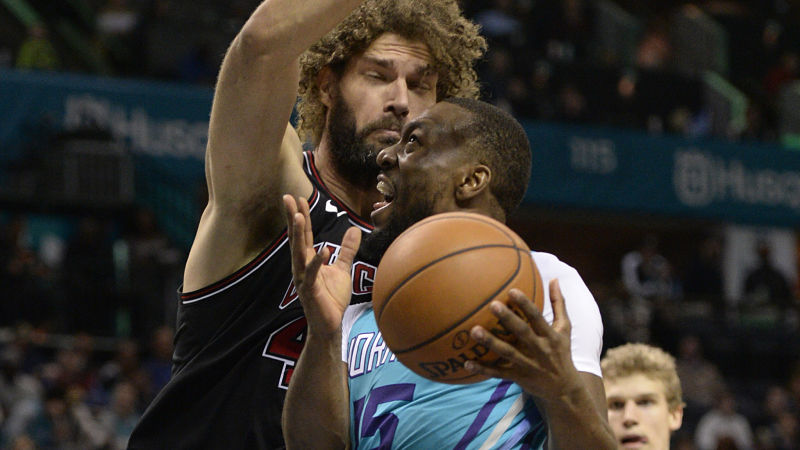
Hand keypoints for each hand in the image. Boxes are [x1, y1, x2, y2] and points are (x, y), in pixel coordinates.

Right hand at [283, 195, 360, 337]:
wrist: (330, 325)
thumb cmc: (332, 298)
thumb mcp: (342, 269)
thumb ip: (347, 250)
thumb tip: (355, 230)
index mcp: (308, 260)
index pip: (303, 234)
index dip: (301, 216)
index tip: (297, 198)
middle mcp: (301, 267)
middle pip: (296, 238)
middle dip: (293, 218)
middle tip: (288, 198)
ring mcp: (304, 279)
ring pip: (299, 253)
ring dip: (298, 235)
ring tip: (299, 216)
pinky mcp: (311, 291)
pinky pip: (313, 274)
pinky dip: (317, 262)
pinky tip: (323, 250)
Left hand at [464, 279, 582, 398]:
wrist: (564, 389)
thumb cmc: (561, 352)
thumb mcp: (564, 329)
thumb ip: (559, 304)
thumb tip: (554, 279)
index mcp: (550, 336)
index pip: (537, 317)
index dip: (526, 304)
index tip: (512, 290)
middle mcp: (539, 350)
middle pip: (522, 333)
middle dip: (508, 319)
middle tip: (492, 304)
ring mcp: (528, 365)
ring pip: (507, 353)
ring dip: (490, 343)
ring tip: (474, 331)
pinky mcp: (518, 377)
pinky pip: (498, 373)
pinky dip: (483, 369)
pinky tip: (466, 363)